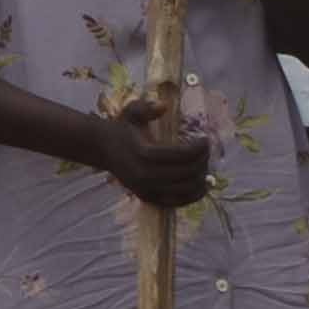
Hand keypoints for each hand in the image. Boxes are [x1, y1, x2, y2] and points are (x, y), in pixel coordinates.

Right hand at [94, 99, 212, 210]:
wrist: (101, 149)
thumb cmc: (121, 128)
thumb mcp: (131, 113)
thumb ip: (145, 108)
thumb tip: (164, 106)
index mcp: (142, 153)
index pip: (180, 155)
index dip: (197, 149)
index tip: (205, 140)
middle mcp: (144, 174)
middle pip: (185, 172)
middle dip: (202, 162)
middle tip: (207, 152)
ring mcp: (146, 189)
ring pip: (185, 190)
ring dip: (200, 179)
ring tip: (205, 166)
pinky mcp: (147, 198)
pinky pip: (177, 202)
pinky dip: (193, 196)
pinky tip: (201, 186)